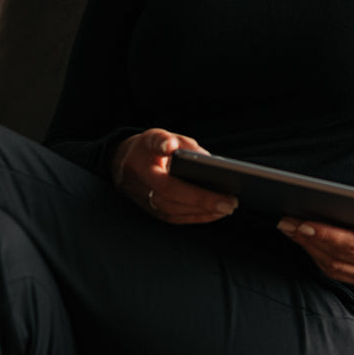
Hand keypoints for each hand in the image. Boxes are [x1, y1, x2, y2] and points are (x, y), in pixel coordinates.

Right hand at [112, 128, 238, 224]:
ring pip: (174, 212)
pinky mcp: (152, 211)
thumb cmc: (148, 147)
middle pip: (172, 197)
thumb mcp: (159, 136)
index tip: (194, 168)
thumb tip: (204, 158)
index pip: (165, 178)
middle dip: (202, 201)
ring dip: (202, 212)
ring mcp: (145, 202)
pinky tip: (215, 213)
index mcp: (142, 164)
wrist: (123, 163)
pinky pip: (175, 218)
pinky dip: (196, 217)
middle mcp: (141, 186)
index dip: (182, 178)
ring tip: (228, 207)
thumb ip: (179, 143)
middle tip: (230, 201)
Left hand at [277, 177, 353, 285]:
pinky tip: (302, 239)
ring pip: (332, 265)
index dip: (326, 235)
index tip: (304, 223)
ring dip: (308, 247)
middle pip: (338, 255)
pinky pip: (332, 270)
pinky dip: (315, 254)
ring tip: (290, 228)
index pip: (352, 243)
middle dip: (310, 239)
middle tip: (288, 222)